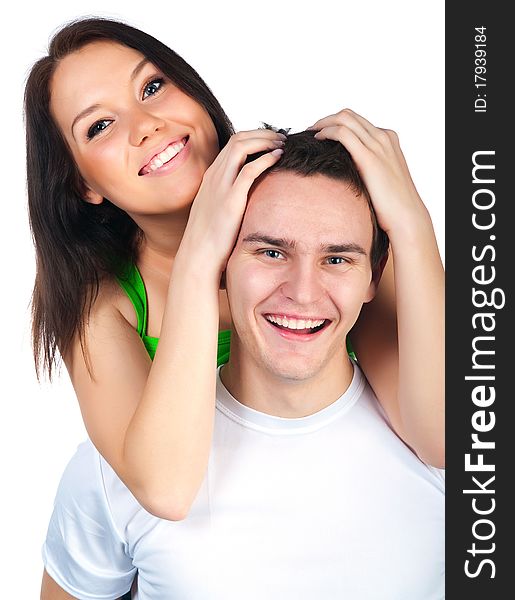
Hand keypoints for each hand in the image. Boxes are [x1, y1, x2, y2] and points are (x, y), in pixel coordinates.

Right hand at [179, 129, 284, 272]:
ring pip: (241, 146)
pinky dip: (265, 158)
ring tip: (282, 143)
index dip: (254, 137)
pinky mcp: (230, 199)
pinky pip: (248, 169)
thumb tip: (248, 197)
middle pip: (238, 139)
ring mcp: (221, 186)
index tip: (271, 140)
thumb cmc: (210, 239)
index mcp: (211, 177)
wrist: (198, 255)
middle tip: (281, 137)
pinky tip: (278, 157)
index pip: (232, 144)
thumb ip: (229, 198)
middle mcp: (214, 176)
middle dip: (262, 133)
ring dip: (264, 140)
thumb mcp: (217, 211)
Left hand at [309, 109, 429, 237]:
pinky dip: (327, 132)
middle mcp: (383, 137)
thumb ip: (366, 167)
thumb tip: (345, 169)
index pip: (357, 121)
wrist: (406, 215)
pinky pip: (343, 133)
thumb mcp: (380, 177)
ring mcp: (378, 145)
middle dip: (326, 119)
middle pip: (349, 115)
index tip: (320, 132)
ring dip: (323, 123)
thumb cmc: (392, 204)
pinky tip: (318, 139)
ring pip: (345, 118)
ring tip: (311, 132)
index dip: (336, 123)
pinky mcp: (369, 157)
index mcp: (387, 140)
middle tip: (311, 129)